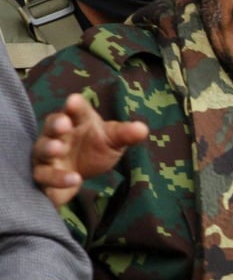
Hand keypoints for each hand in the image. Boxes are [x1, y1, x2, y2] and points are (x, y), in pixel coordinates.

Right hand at [31, 93, 148, 206]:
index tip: (74, 100)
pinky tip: (74, 179)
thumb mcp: (113, 140)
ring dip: (49, 148)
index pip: (74, 109)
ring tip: (58, 149)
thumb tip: (143, 129)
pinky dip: (57, 178)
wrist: (82, 175)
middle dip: (56, 124)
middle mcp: (57, 135)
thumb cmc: (96, 148)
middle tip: (63, 124)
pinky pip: (45, 177)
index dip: (74, 105)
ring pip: (41, 150)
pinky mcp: (43, 176)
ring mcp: (47, 156)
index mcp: (75, 120)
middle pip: (52, 126)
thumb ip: (125, 134)